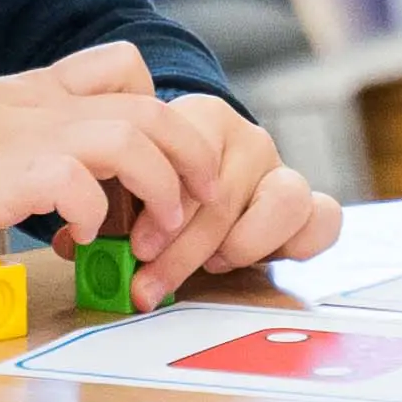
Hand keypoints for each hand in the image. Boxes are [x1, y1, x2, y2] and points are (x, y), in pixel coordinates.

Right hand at [0, 41, 203, 251]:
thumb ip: (38, 136)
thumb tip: (80, 191)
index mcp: (48, 91)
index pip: (126, 66)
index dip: (159, 104)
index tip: (169, 154)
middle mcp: (52, 108)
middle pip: (155, 110)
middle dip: (192, 156)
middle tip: (200, 202)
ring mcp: (34, 137)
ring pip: (133, 138)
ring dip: (160, 187)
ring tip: (157, 231)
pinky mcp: (10, 174)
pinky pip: (79, 186)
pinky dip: (93, 214)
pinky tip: (80, 238)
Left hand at [126, 92, 345, 303]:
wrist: (194, 176)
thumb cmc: (157, 184)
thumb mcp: (129, 185)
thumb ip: (111, 209)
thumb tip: (77, 246)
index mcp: (204, 118)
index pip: (191, 158)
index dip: (164, 211)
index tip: (138, 249)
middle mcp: (249, 140)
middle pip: (225, 196)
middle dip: (185, 250)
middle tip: (151, 283)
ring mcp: (282, 170)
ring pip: (285, 201)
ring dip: (242, 245)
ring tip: (212, 266)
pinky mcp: (308, 205)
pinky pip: (324, 220)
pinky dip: (294, 245)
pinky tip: (252, 263)